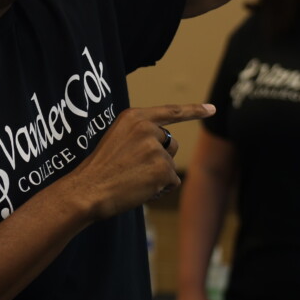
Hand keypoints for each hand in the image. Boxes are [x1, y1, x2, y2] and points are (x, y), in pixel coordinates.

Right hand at [62, 103, 211, 221]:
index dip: (193, 111)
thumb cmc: (99, 171)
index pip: (169, 111)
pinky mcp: (162, 169)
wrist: (87, 191)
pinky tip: (140, 189)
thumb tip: (167, 144)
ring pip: (171, 165)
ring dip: (159, 176)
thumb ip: (139, 135)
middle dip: (160, 159)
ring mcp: (155, 148)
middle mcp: (147, 128)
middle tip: (133, 170)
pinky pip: (172, 181)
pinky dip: (160, 189)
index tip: (212, 109)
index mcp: (133, 117)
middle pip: (171, 144)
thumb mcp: (116, 140)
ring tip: (134, 180)